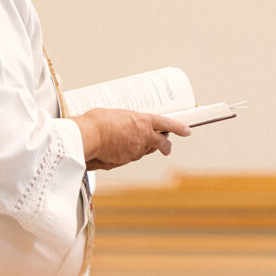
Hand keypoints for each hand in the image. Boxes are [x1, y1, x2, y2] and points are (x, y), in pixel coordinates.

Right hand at [72, 108, 190, 169]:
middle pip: (161, 143)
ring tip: (134, 145)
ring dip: (143, 149)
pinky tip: (117, 150)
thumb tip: (125, 127)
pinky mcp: (126, 160)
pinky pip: (130, 158)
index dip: (179, 127)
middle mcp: (143, 137)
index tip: (187, 130)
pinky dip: (127, 154)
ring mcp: (136, 150)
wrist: (88, 136)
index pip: (167, 124)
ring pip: (145, 151)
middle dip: (165, 145)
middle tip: (166, 147)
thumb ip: (126, 122)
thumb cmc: (98, 121)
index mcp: (143, 121)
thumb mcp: (117, 115)